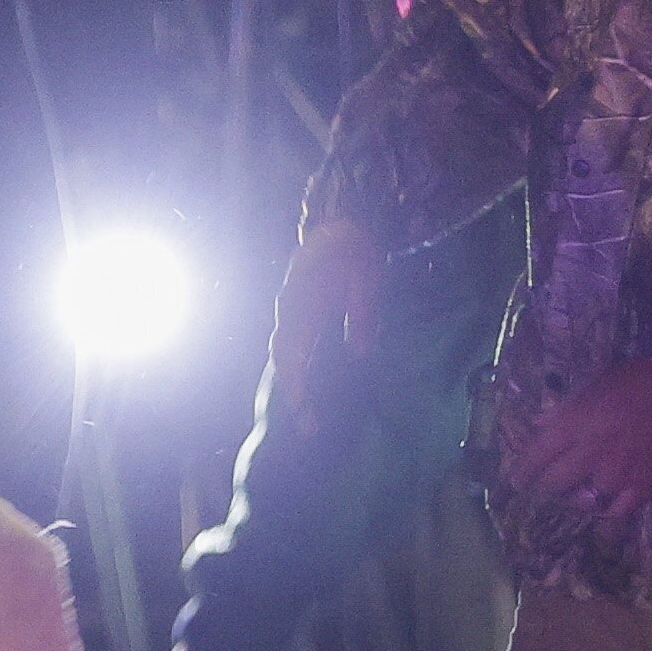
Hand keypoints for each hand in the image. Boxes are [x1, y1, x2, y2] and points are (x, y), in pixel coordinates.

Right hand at [269, 220, 385, 396]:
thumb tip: (360, 354)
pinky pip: (291, 345)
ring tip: (307, 413)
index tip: (301, 410)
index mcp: (302, 305)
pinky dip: (296, 368)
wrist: (339, 224)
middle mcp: (289, 312)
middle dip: (294, 393)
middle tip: (308, 426)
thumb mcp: (367, 281)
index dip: (295, 384)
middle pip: (284, 359)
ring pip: (284, 354)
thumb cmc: (354, 251)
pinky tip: (308, 385)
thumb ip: (361, 316)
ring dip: (294, 383)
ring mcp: (289, 311)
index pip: (292, 352)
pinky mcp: (296, 312)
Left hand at [502, 359, 651, 522]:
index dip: (522, 472)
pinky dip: (605, 517)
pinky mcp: (642, 486)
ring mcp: (616, 474)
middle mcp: (589, 454)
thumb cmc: (639, 379)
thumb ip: (564, 409)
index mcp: (574, 424)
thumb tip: (539, 426)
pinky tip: (601, 515)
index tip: (517, 481)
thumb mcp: (593, 383)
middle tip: (542, 490)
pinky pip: (617, 513)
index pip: (536, 456)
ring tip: (572, 499)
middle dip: (543, 489)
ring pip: (581, 502)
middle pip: (554, 483)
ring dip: (573, 502)